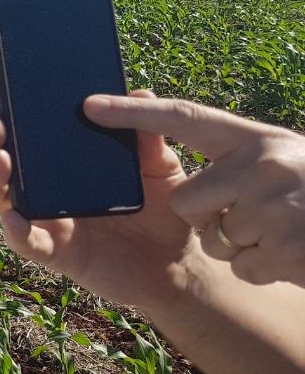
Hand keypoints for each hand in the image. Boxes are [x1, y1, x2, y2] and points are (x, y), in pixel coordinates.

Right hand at [0, 89, 200, 311]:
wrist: (177, 262)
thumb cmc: (163, 210)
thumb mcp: (160, 166)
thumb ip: (148, 136)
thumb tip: (138, 91)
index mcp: (64, 161)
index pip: (24, 135)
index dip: (8, 119)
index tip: (6, 102)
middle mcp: (45, 188)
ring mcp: (46, 219)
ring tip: (2, 165)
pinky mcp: (56, 252)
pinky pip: (26, 242)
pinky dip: (15, 232)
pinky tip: (15, 219)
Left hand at [83, 94, 304, 284]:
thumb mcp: (275, 162)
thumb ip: (225, 153)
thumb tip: (152, 102)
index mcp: (257, 138)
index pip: (184, 118)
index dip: (135, 113)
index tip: (90, 105)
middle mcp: (267, 163)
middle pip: (187, 200)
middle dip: (208, 217)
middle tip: (252, 217)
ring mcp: (279, 206)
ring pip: (215, 237)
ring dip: (240, 247)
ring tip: (280, 235)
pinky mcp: (288, 249)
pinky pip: (242, 266)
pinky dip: (263, 271)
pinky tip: (290, 257)